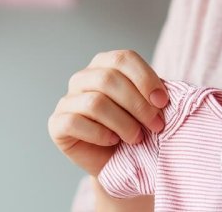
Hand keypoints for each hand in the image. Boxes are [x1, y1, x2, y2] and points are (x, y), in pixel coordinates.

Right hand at [48, 49, 169, 176]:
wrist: (119, 163)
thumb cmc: (136, 129)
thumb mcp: (149, 107)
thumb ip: (153, 94)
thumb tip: (164, 93)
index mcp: (105, 64)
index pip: (124, 58)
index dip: (145, 79)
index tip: (163, 102)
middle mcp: (83, 78)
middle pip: (109, 79)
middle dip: (138, 105)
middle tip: (156, 125)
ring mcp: (67, 100)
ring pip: (95, 102)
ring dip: (123, 123)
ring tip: (137, 138)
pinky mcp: (56, 124)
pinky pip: (76, 123)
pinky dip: (100, 134)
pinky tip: (112, 141)